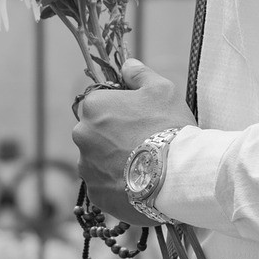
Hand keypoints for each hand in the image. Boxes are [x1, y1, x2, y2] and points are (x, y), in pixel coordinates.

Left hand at [71, 59, 195, 224]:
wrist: (177, 174)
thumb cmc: (169, 127)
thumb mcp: (162, 90)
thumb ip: (140, 75)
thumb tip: (127, 65)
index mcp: (93, 107)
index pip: (98, 105)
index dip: (118, 112)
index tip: (137, 120)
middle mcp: (82, 136)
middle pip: (94, 134)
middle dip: (112, 138)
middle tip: (141, 144)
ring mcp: (86, 167)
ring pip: (96, 161)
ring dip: (112, 162)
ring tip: (141, 168)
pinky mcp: (94, 193)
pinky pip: (102, 186)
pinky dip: (116, 185)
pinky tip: (138, 184)